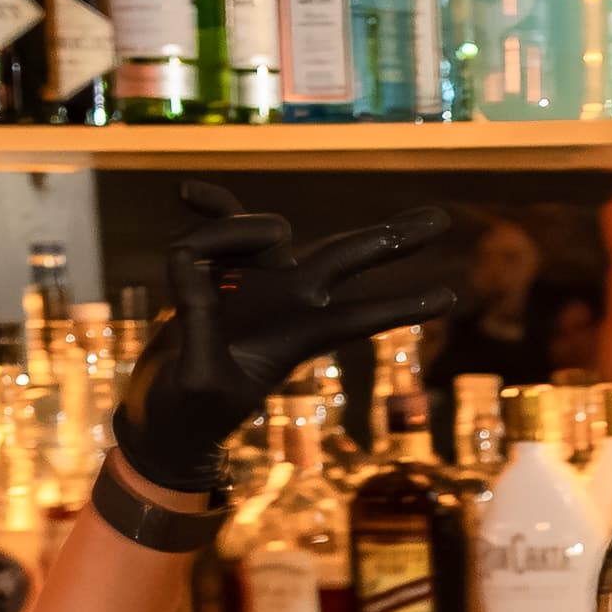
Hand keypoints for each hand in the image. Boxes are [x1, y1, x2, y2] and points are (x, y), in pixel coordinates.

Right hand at [113, 180, 467, 491]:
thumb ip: (198, 323)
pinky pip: (224, 222)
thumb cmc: (188, 415)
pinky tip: (186, 191)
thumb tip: (194, 266)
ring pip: (267, 229)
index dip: (398, 306)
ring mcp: (260, 283)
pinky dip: (211, 206)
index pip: (359, 317)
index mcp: (298, 339)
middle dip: (392, 239)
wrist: (165, 420)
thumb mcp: (197, 380)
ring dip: (228, 228)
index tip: (447, 298)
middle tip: (441, 222)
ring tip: (184, 265)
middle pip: (347, 258)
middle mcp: (289, 303)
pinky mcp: (224, 270)